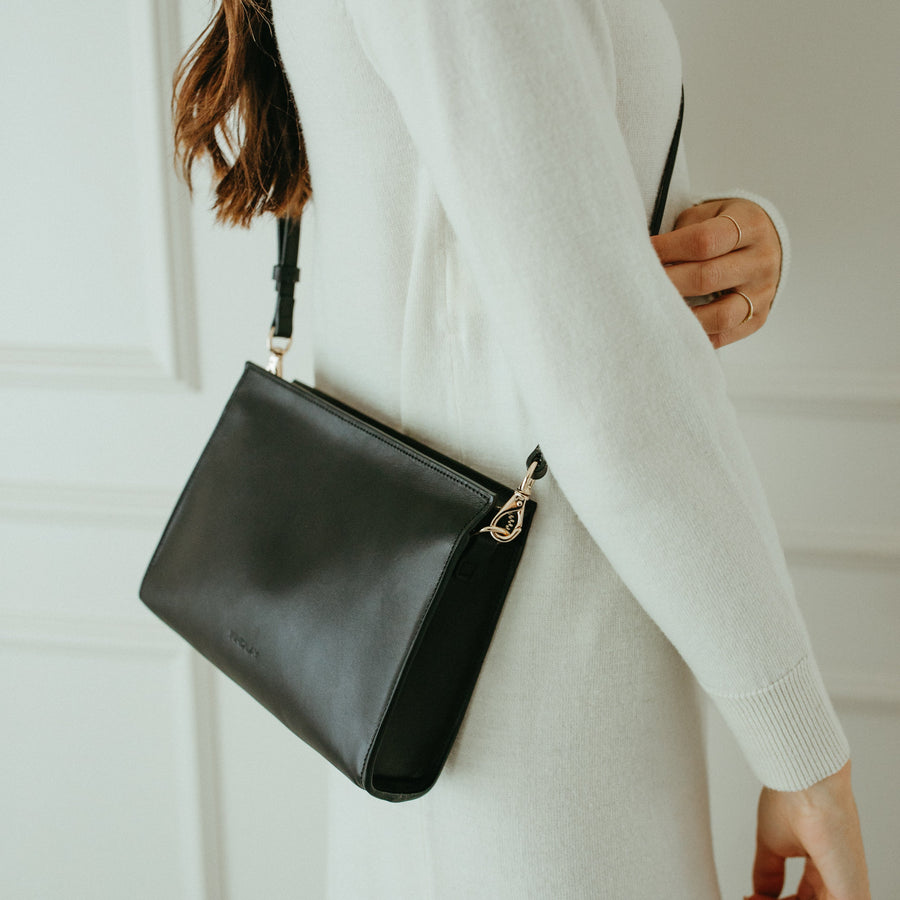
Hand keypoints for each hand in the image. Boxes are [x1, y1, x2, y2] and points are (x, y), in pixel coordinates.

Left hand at [650, 198, 782, 348]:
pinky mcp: (758, 318)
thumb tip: (643, 258)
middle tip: (639, 286)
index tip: (640, 254)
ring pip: (721, 315)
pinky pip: (724, 336)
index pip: (704, 241)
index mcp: (750, 225)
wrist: (765, 244)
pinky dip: (696, 337)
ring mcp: (763, 293)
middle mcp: (762, 260)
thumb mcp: (708, 214)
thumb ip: (682, 232)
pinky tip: (672, 329)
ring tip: (655, 311)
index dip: (667, 249)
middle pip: (708, 278)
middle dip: (668, 283)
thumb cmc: (724, 229)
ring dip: (682, 316)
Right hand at [747, 760, 869, 899]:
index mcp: (825, 861)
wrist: (804, 782)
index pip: (806, 895)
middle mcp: (839, 874)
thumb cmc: (792, 797)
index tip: (753, 896)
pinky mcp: (851, 892)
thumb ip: (768, 871)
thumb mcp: (772, 841)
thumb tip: (759, 892)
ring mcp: (847, 884)